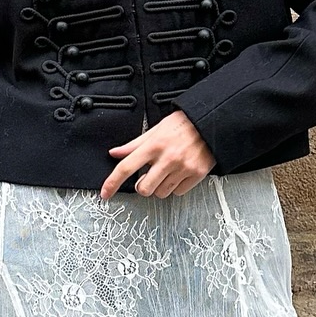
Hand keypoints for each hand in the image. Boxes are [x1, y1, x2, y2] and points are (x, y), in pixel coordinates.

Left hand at [101, 110, 215, 200]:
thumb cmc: (183, 125)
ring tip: (167, 171)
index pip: (126, 167)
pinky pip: (178, 192)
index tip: (105, 193)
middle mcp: (167, 158)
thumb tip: (115, 153)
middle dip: (143, 186)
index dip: (112, 183)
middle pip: (144, 188)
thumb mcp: (155, 130)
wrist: (210, 123)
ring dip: (160, 186)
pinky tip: (179, 173)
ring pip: (161, 193)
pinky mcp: (196, 174)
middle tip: (149, 176)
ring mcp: (183, 168)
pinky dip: (176, 186)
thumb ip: (134, 145)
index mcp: (154, 145)